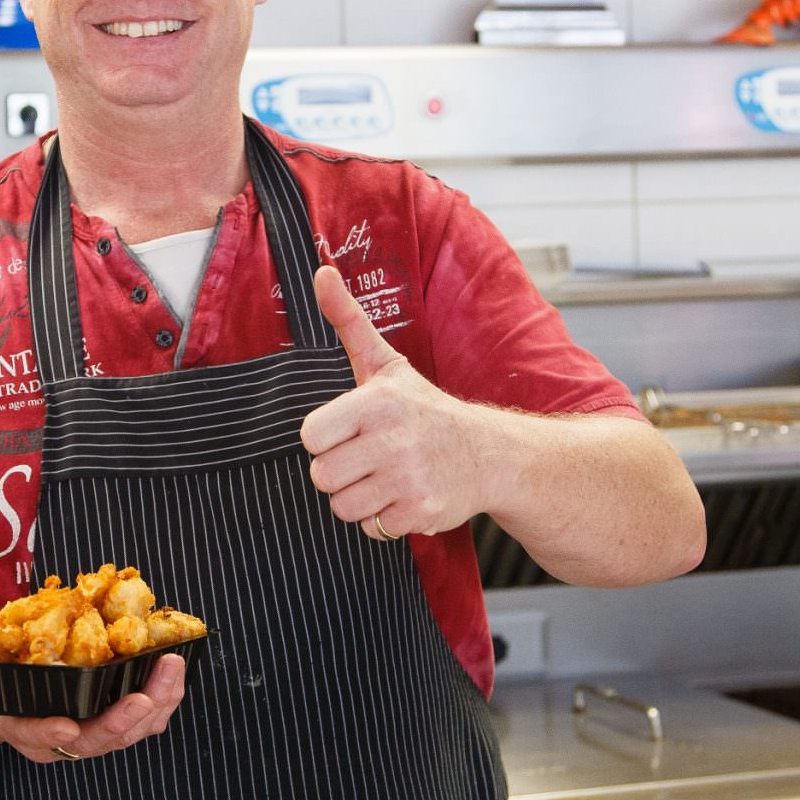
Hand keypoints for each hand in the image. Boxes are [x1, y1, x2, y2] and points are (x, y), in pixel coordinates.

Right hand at [0, 653, 186, 762]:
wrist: (29, 687)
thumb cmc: (11, 677)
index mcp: (30, 732)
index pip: (40, 738)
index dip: (50, 733)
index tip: (66, 727)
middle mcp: (67, 741)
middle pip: (98, 741)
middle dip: (123, 720)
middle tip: (144, 696)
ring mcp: (99, 734)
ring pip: (132, 732)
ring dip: (156, 703)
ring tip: (172, 668)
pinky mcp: (124, 721)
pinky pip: (149, 718)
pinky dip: (166, 697)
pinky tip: (176, 671)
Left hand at [300, 264, 488, 541]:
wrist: (488, 453)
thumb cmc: (425, 408)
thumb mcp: (385, 364)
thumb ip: (348, 321)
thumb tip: (321, 271)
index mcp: (376, 403)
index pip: (310, 437)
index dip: (326, 438)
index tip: (350, 431)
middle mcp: (393, 440)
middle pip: (322, 476)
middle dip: (341, 471)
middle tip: (368, 457)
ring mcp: (408, 479)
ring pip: (343, 507)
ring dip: (359, 498)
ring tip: (384, 477)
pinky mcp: (421, 512)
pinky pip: (372, 528)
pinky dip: (384, 518)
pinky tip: (403, 495)